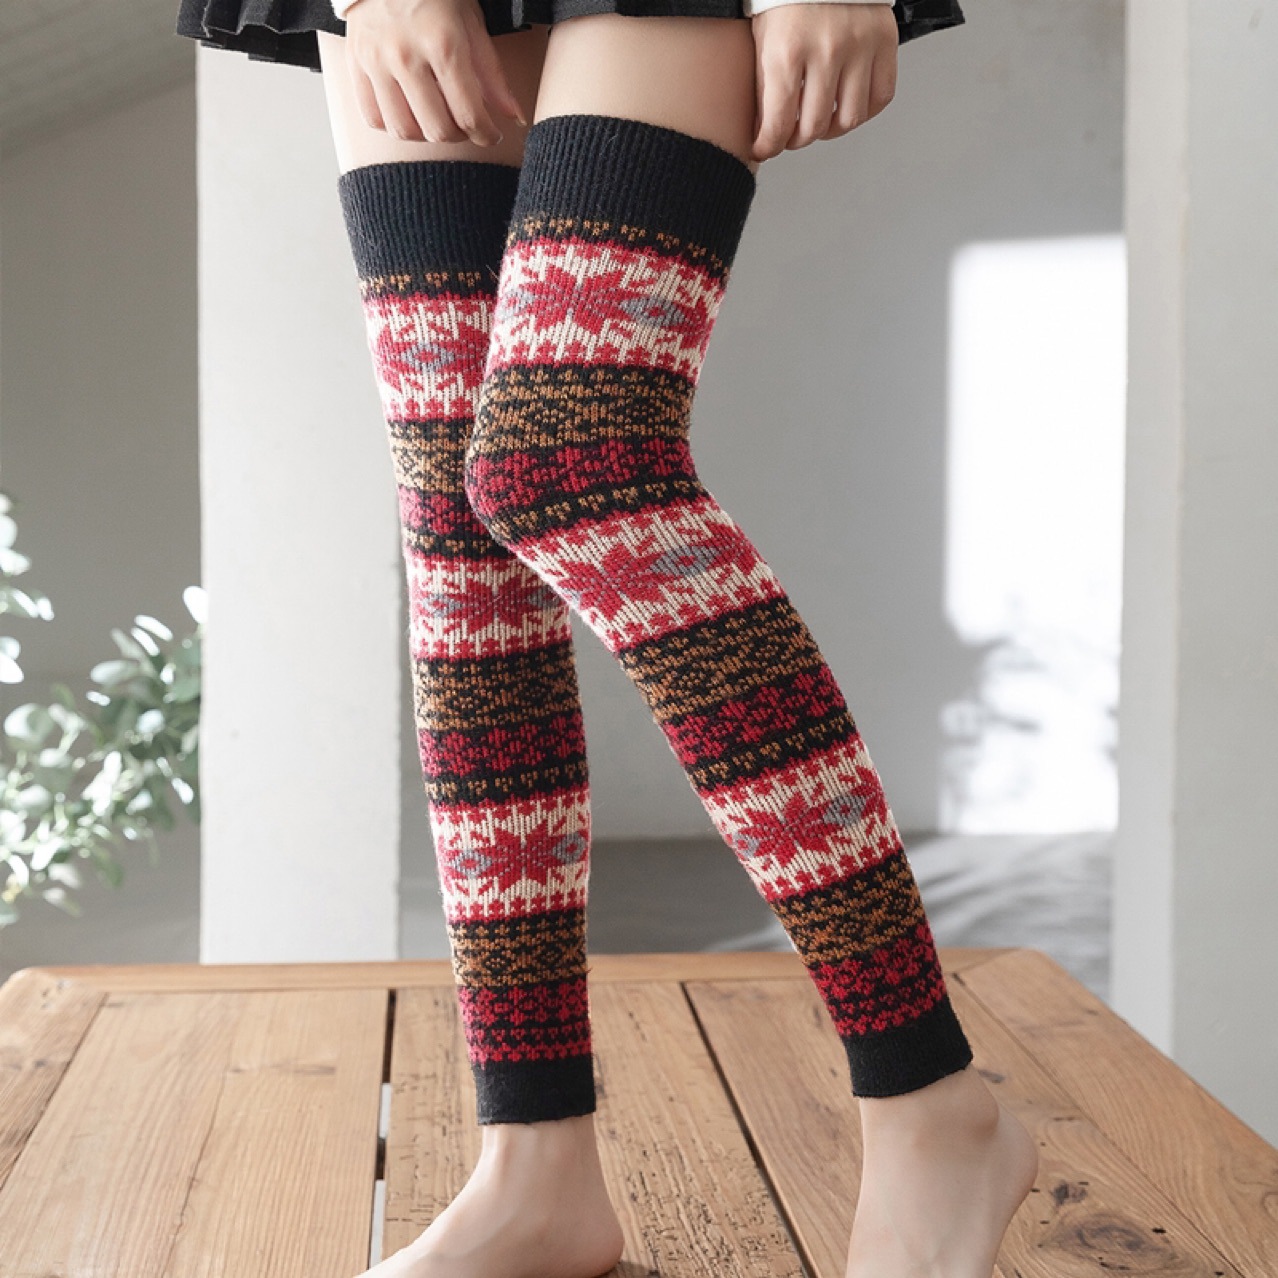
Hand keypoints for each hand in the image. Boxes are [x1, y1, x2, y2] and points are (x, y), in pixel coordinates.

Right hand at [341, 0, 525, 145]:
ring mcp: (376, 61)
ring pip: (403, 131)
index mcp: (443, 44)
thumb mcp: (472, 23)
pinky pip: (372, 117)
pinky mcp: (355, 63)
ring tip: (437, 119)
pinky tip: (408, 112)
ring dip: (426, 135)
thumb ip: (492, 74)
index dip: (486, 135)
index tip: (491, 135)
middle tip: (466, 124)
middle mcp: (406, 56)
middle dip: (459, 135)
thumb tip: (514, 116)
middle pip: (437, 130)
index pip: (468, 115)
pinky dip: (392, 124)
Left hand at [749, 2, 897, 161]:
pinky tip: (845, 106)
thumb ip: (765, 87)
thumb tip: (764, 132)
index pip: (778, 123)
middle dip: (796, 139)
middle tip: (789, 135)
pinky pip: (880, 97)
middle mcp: (826, 51)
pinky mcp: (884, 42)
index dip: (768, 145)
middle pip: (813, 127)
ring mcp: (859, 47)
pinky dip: (864, 111)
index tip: (764, 148)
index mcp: (787, 51)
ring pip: (849, 119)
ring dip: (830, 130)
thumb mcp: (763, 39)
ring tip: (817, 121)